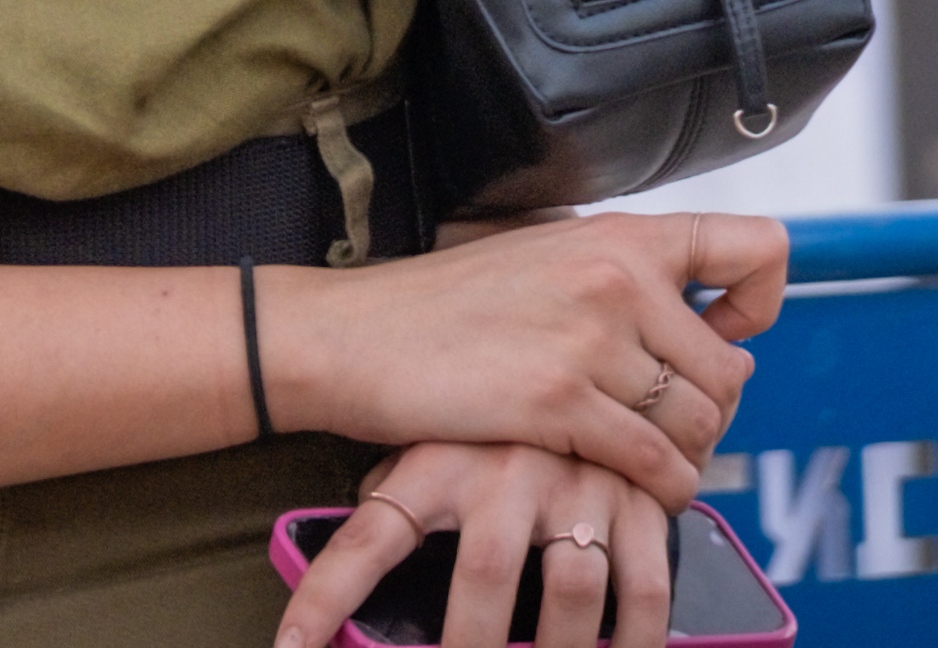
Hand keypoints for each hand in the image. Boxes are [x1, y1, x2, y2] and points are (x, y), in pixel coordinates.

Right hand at [267, 212, 781, 498]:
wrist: (356, 336)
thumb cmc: (445, 305)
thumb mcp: (547, 258)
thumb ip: (623, 279)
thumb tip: (701, 322)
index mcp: (621, 235)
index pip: (757, 249)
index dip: (760, 303)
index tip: (725, 333)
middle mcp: (619, 278)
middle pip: (731, 369)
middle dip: (712, 412)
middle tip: (672, 428)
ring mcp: (591, 340)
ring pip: (700, 423)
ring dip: (686, 458)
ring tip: (649, 462)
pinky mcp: (559, 403)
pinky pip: (656, 464)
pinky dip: (660, 490)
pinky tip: (633, 490)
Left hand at [278, 439, 690, 647]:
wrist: (576, 323)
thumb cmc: (479, 406)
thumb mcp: (426, 437)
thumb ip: (392, 492)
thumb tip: (329, 578)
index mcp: (439, 459)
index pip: (368, 537)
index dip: (325, 599)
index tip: (291, 647)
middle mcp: (508, 470)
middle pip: (485, 577)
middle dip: (473, 642)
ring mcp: (580, 481)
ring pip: (573, 590)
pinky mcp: (640, 498)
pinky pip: (646, 587)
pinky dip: (637, 639)